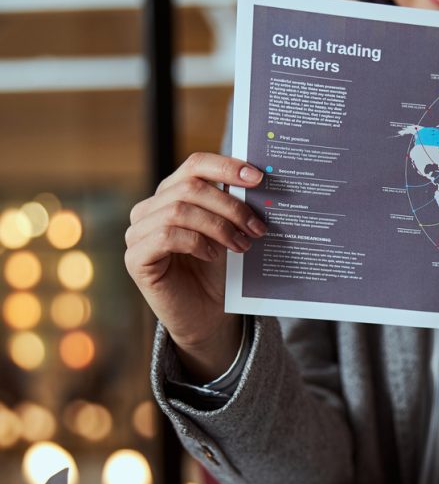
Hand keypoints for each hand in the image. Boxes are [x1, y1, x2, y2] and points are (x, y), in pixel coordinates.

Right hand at [124, 153, 265, 380]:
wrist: (209, 318)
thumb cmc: (219, 275)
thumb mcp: (230, 234)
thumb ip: (234, 208)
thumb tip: (258, 182)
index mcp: (173, 195)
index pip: (195, 165)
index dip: (226, 166)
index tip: (258, 178)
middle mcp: (150, 209)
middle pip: (190, 187)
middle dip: (230, 206)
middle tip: (257, 227)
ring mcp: (138, 233)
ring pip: (179, 210)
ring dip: (218, 226)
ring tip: (242, 245)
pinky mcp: (136, 258)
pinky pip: (166, 236)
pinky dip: (196, 242)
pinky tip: (213, 255)